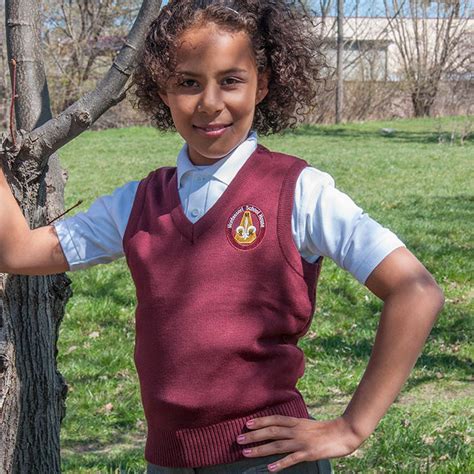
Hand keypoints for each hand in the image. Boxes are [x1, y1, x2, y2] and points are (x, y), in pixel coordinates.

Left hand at [236, 415, 363, 471]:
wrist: (344, 433)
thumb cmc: (326, 430)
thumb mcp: (308, 424)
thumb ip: (295, 427)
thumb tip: (282, 430)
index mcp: (296, 422)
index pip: (274, 420)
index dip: (260, 421)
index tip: (247, 424)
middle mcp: (296, 430)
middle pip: (271, 432)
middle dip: (254, 435)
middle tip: (239, 439)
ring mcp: (302, 442)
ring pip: (277, 445)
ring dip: (260, 449)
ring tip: (246, 453)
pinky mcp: (308, 454)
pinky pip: (291, 459)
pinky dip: (280, 464)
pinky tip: (270, 469)